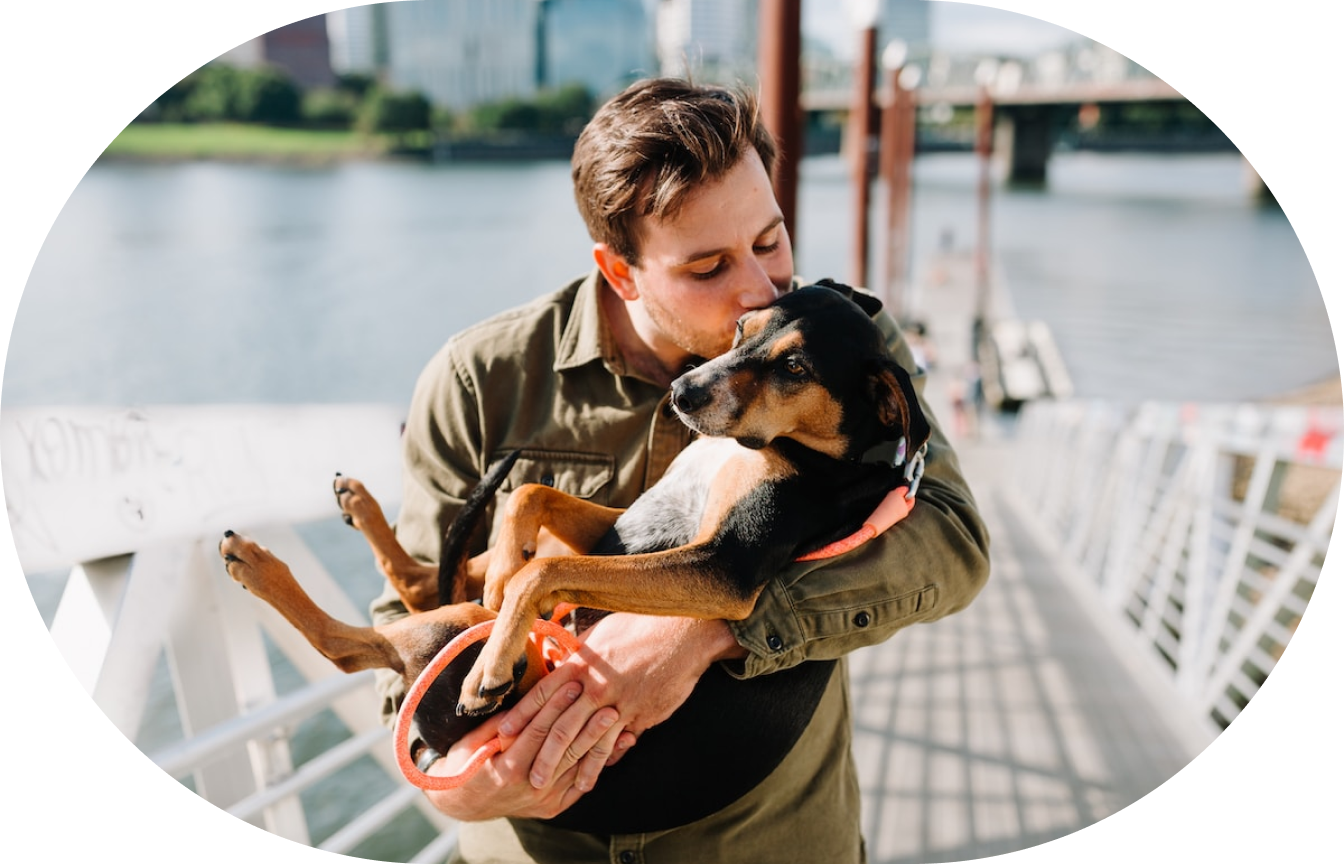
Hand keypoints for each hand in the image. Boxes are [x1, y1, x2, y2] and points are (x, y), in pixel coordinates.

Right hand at [422, 663, 624, 820]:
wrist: (465, 803)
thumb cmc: (466, 763)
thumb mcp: (473, 741)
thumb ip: (499, 723)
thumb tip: (523, 698)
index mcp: (507, 768)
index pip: (538, 731)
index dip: (556, 706)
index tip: (573, 684)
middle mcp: (529, 786)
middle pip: (565, 749)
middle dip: (587, 722)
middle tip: (607, 700)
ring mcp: (544, 799)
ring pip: (578, 766)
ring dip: (601, 742)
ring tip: (620, 720)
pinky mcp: (554, 806)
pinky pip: (581, 784)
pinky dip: (600, 765)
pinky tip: (620, 745)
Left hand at [522, 613, 746, 790]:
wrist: (682, 632)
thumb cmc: (641, 626)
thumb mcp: (602, 634)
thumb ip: (580, 655)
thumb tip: (561, 662)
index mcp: (581, 662)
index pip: (542, 693)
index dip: (520, 716)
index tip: (501, 734)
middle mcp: (595, 684)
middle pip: (559, 724)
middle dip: (539, 753)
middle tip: (522, 775)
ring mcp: (618, 702)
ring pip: (585, 741)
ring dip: (566, 767)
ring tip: (550, 786)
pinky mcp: (640, 714)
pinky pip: (615, 744)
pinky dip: (600, 763)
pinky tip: (589, 779)